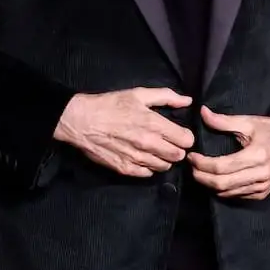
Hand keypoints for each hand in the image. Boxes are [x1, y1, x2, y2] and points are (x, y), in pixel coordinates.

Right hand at [53, 87, 195, 177]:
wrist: (82, 121)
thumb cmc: (110, 105)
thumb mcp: (138, 94)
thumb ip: (166, 96)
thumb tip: (187, 101)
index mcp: (153, 123)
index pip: (185, 140)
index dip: (186, 137)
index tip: (180, 134)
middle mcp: (148, 143)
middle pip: (178, 156)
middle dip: (178, 150)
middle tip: (170, 143)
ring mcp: (136, 158)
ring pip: (164, 166)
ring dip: (164, 159)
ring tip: (156, 150)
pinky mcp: (125, 169)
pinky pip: (148, 174)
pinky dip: (149, 167)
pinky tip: (144, 157)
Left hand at [187, 106, 269, 199]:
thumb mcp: (250, 121)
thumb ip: (224, 121)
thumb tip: (203, 113)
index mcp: (256, 156)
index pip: (221, 167)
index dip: (202, 164)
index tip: (191, 155)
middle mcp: (260, 175)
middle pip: (221, 184)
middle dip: (201, 177)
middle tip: (192, 166)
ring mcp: (262, 187)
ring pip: (227, 193)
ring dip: (209, 185)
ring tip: (200, 172)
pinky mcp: (262, 193)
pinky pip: (237, 196)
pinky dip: (223, 190)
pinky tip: (216, 180)